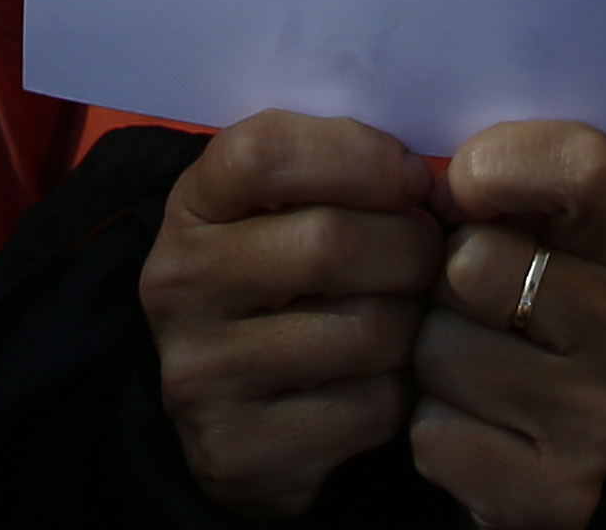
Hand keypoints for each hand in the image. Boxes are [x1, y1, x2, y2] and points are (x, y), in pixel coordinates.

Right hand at [142, 112, 440, 517]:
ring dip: (411, 325)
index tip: (410, 180)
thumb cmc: (289, 280)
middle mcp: (180, 285)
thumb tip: (422, 181)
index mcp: (191, 205)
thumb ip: (339, 169)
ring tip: (401, 320)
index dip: (358, 155)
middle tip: (425, 257)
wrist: (236, 414)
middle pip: (332, 243)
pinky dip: (399, 394)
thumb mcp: (287, 207)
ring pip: (366, 331)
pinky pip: (369, 408)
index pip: (265, 152)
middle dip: (411, 247)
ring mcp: (203, 374)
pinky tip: (378, 382)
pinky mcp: (240, 452)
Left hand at [409, 124, 605, 529]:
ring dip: (431, 358)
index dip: (496, 166)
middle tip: (476, 305)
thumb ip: (496, 177)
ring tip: (474, 364)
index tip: (467, 193)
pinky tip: (476, 423)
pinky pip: (435, 435)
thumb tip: (432, 183)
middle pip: (471, 264)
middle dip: (441, 282)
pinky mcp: (559, 497)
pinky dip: (435, 429)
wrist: (553, 432)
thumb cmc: (520, 298)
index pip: (582, 166)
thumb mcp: (530, 220)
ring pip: (440, 352)